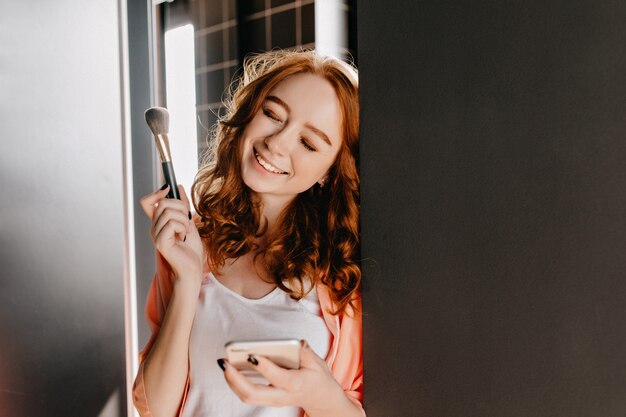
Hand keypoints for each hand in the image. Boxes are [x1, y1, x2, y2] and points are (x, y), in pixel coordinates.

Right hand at [140, 185, 202, 281]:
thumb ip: (183, 206)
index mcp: (158, 223)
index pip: (146, 202)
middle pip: (162, 203)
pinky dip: (183, 227)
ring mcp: (156, 235)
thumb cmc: (191, 249)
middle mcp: (154, 228)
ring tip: (187, 230)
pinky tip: (184, 236)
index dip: (156, 193)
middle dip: (181, 207)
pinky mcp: (161, 243)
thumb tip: (178, 187)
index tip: (169, 190)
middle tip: (188, 220)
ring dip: (184, 218)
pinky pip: (171, 224)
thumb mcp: (189, 221)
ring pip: (168, 212)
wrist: (193, 269)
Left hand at [220, 341, 350, 414]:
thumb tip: (295, 343)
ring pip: (248, 397)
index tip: (252, 354)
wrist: (321, 398)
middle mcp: (282, 395)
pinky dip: (235, 384)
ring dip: (232, 382)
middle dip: (236, 379)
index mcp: (296, 384)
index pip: (277, 377)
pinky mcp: (268, 399)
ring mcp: (273, 400)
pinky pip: (248, 396)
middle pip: (254, 393)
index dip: (263, 367)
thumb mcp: (317, 362)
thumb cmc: (317, 377)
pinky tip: (229, 370)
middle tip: (225, 363)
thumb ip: (305, 352)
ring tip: (223, 363)